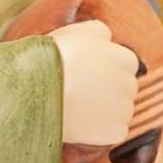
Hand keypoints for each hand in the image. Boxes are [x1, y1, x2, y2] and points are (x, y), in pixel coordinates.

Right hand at [48, 20, 137, 145]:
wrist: (34, 94)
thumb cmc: (51, 60)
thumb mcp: (75, 32)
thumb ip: (98, 31)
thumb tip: (107, 37)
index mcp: (123, 58)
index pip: (128, 62)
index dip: (109, 66)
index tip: (91, 71)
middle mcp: (128, 83)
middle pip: (127, 87)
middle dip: (111, 88)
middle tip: (84, 90)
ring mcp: (122, 109)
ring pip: (123, 110)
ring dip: (108, 109)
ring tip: (80, 107)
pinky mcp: (114, 131)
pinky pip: (116, 131)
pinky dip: (103, 131)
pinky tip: (84, 124)